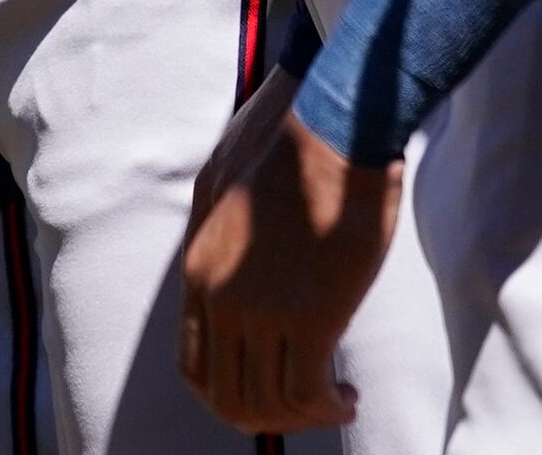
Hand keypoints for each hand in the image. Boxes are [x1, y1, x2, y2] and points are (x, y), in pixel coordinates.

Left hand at [178, 78, 400, 431]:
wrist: (333, 125)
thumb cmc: (290, 142)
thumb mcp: (222, 186)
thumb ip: (217, 237)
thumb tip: (234, 272)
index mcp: (199, 269)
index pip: (195, 364)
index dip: (230, 392)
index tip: (268, 388)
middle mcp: (220, 297)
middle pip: (226, 396)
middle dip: (266, 417)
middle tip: (305, 408)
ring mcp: (261, 310)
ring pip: (268, 405)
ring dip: (303, 417)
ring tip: (335, 403)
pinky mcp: (310, 316)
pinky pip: (306, 393)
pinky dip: (327, 408)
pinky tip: (347, 397)